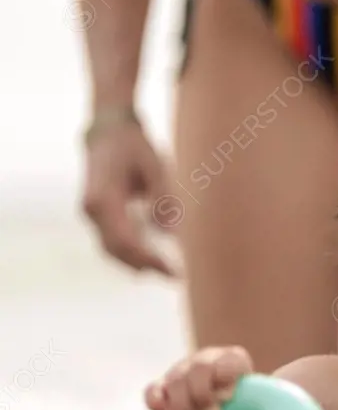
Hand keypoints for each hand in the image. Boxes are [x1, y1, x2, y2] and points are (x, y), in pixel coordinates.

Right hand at [81, 117, 176, 275]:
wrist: (108, 132)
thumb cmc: (135, 147)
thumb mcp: (155, 166)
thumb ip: (163, 198)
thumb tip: (169, 233)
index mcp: (103, 198)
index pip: (125, 240)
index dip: (148, 259)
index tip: (171, 270)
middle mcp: (91, 210)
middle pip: (116, 250)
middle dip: (145, 266)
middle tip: (175, 277)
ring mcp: (90, 213)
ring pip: (110, 249)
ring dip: (136, 263)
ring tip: (167, 272)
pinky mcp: (96, 214)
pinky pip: (111, 240)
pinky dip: (130, 252)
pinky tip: (152, 260)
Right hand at [145, 346, 252, 409]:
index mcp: (235, 361)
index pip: (230, 361)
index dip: (226, 377)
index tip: (228, 398)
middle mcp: (208, 360)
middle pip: (200, 368)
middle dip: (203, 395)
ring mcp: (183, 372)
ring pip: (176, 380)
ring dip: (183, 406)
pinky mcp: (163, 387)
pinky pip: (152, 391)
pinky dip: (156, 403)